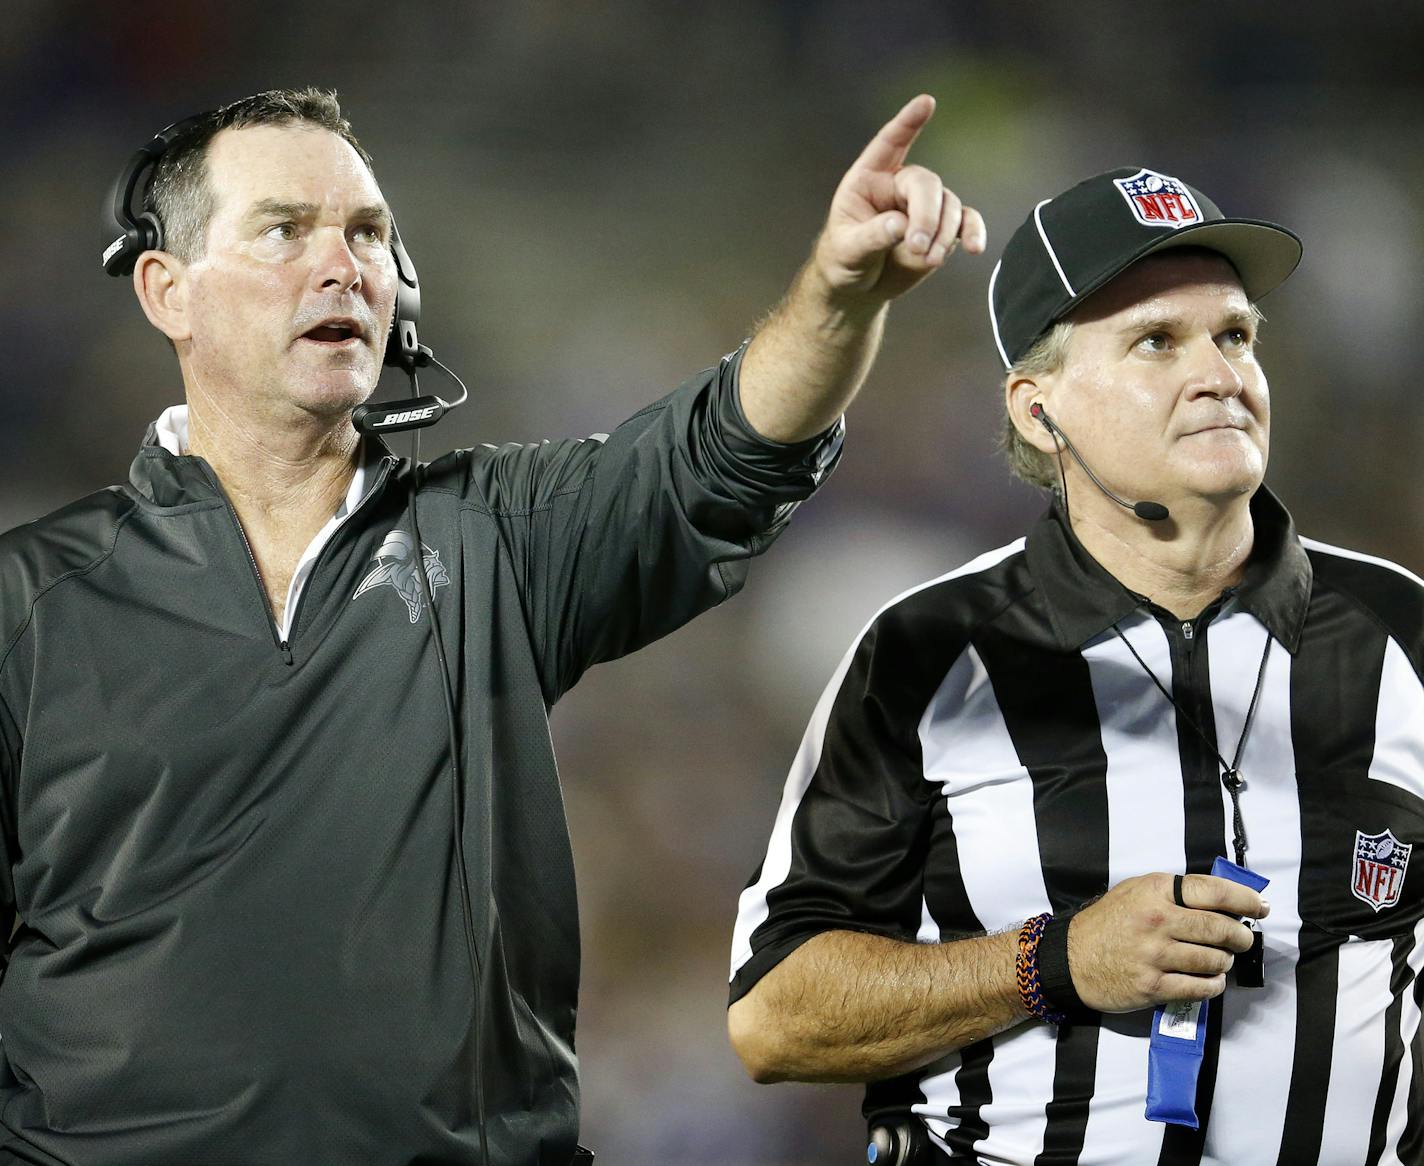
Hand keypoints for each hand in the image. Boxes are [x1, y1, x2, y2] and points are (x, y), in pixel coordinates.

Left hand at [811, 94, 986, 304]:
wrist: (858, 288)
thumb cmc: (843, 261)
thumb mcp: (847, 250)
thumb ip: (872, 236)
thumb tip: (901, 225)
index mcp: (868, 179)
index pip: (889, 143)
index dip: (907, 123)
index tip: (926, 103)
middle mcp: (898, 186)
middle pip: (925, 184)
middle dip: (927, 215)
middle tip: (918, 248)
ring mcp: (922, 206)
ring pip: (948, 205)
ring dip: (943, 233)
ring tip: (928, 260)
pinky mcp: (941, 229)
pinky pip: (965, 223)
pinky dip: (973, 233)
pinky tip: (974, 248)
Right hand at [1065, 873, 1268, 1012]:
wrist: (1072, 958)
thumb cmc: (1108, 923)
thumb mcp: (1136, 891)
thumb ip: (1175, 893)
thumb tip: (1224, 902)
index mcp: (1156, 891)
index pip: (1214, 892)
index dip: (1245, 900)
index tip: (1259, 907)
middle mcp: (1157, 921)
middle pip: (1221, 929)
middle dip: (1241, 936)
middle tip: (1242, 938)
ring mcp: (1155, 955)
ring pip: (1215, 960)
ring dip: (1225, 961)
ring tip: (1218, 958)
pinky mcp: (1153, 986)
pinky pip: (1201, 988)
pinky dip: (1213, 984)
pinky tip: (1209, 978)